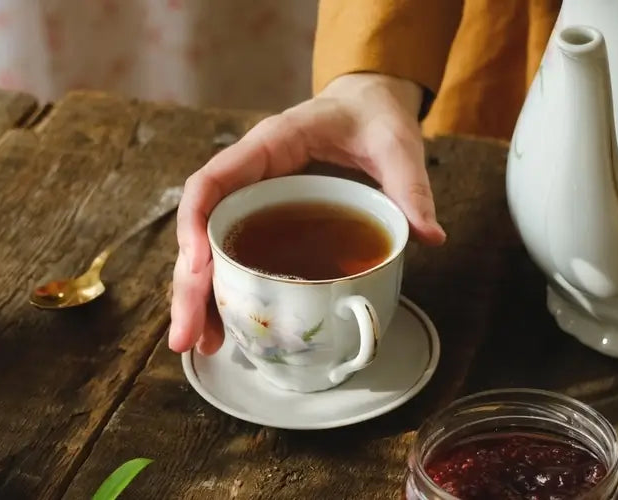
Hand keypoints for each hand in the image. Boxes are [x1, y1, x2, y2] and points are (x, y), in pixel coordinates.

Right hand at [168, 73, 447, 355]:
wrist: (371, 105)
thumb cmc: (373, 116)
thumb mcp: (396, 144)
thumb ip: (410, 186)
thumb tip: (429, 235)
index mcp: (270, 144)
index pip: (212, 181)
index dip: (195, 224)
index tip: (198, 267)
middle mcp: (250, 173)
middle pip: (202, 228)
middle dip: (190, 283)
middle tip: (188, 336)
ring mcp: (254, 198)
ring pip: (211, 248)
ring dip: (200, 296)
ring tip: (200, 344)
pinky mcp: (266, 218)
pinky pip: (235, 253)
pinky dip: (226, 290)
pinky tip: (225, 327)